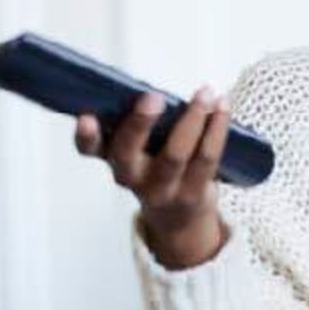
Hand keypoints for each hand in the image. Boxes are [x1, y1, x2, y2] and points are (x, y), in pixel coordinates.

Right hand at [75, 85, 233, 269]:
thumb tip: (155, 91)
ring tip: (205, 94)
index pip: (90, 149)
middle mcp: (131, 177)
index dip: (86, 135)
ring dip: (192, 119)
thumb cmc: (155, 167)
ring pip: (175, 155)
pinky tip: (222, 108)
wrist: (177, 218)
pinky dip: (216, 129)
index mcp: (111, 158)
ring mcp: (161, 189)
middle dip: (139, 124)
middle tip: (153, 97)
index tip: (86, 116)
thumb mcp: (138, 149)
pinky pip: (207, 158)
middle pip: (128, 153)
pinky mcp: (192, 192)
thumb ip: (140, 124)